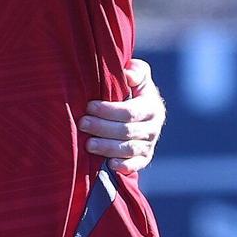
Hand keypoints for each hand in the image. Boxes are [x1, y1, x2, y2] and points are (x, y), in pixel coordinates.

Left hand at [80, 57, 165, 172]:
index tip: (89, 106)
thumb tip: (128, 74)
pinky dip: (124, 166)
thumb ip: (136, 71)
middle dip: (102, 128)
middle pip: (127, 131)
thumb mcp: (138, 76)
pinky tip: (109, 163)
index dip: (108, 110)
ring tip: (88, 144)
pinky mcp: (144, 159)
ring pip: (129, 149)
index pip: (130, 111)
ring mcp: (149, 145)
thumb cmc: (133, 91)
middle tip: (82, 123)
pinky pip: (136, 165)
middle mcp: (153, 128)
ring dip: (107, 147)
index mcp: (151, 107)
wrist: (141, 114)